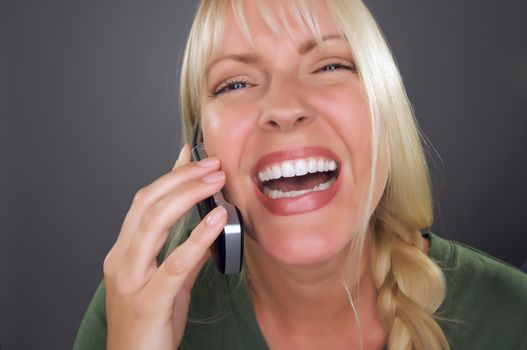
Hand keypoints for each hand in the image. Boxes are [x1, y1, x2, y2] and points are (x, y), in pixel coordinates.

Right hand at [103, 144, 226, 349]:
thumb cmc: (149, 325)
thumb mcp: (168, 284)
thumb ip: (185, 255)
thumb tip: (207, 228)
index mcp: (124, 253)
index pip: (144, 203)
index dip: (169, 176)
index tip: (191, 156)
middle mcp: (122, 260)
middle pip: (147, 205)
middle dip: (181, 178)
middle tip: (212, 164)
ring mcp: (131, 280)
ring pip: (154, 223)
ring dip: (187, 195)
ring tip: (216, 180)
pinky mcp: (149, 301)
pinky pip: (174, 264)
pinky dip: (196, 237)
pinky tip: (216, 219)